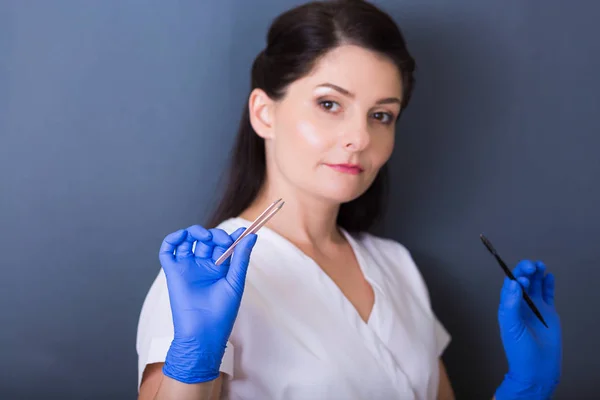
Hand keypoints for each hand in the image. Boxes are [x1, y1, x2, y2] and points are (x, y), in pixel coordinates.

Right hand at [158, 225, 257, 383]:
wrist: (203, 332)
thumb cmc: (222, 312)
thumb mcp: (235, 281)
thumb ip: (241, 257)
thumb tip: (251, 235)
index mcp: (220, 269)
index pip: (224, 246)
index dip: (232, 237)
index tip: (242, 232)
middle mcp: (203, 266)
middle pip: (207, 240)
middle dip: (216, 235)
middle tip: (224, 241)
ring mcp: (187, 268)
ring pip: (188, 241)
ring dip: (195, 232)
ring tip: (206, 238)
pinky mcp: (173, 272)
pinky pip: (168, 251)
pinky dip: (173, 239)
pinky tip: (183, 236)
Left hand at [495, 260, 561, 398]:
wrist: (537, 368)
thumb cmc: (519, 350)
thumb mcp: (512, 327)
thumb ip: (511, 305)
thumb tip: (512, 283)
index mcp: (508, 307)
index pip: (509, 286)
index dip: (514, 277)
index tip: (522, 277)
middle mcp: (520, 304)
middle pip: (522, 282)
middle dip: (525, 271)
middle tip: (532, 265)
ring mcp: (534, 307)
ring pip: (535, 285)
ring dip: (537, 274)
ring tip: (540, 266)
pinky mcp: (548, 312)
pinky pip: (547, 294)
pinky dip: (548, 284)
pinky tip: (549, 275)